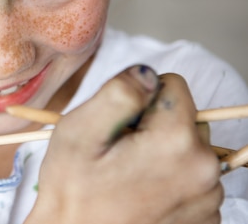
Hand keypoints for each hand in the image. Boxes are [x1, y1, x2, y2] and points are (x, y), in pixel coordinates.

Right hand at [27, 67, 222, 223]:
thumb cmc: (73, 192)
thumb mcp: (79, 131)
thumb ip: (118, 92)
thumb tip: (147, 74)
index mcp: (176, 141)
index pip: (170, 84)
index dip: (137, 100)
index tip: (117, 129)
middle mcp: (205, 169)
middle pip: (183, 117)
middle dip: (153, 126)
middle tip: (119, 154)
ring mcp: (209, 198)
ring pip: (187, 147)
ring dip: (162, 153)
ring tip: (128, 177)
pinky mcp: (206, 218)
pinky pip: (191, 177)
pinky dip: (170, 180)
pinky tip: (142, 195)